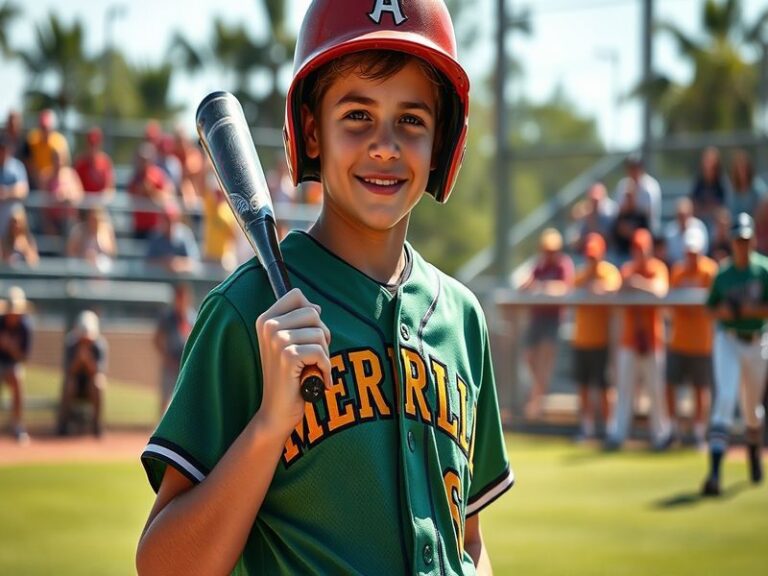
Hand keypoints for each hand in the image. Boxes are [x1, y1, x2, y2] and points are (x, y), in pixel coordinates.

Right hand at [254, 288, 330, 436]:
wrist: (276, 411)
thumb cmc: (290, 377)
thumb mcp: (290, 344)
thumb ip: (299, 322)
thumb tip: (316, 307)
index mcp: (265, 319)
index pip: (297, 295)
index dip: (311, 315)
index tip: (306, 336)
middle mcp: (268, 326)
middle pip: (313, 313)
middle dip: (321, 336)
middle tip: (311, 357)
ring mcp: (276, 341)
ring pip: (320, 333)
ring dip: (324, 354)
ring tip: (311, 368)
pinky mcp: (288, 356)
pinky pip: (321, 352)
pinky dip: (326, 368)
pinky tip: (317, 379)